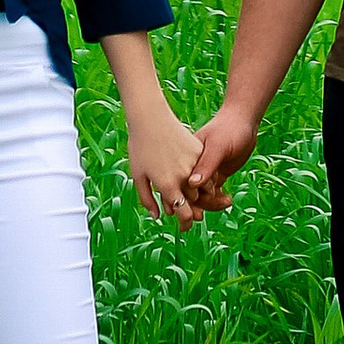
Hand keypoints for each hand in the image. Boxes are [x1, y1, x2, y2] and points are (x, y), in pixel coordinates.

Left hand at [124, 103, 203, 221]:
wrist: (150, 117)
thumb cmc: (139, 147)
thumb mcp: (138, 176)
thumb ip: (147, 199)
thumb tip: (157, 216)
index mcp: (168, 186)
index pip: (185, 214)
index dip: (186, 224)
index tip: (184, 227)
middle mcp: (183, 177)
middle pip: (195, 202)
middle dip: (192, 208)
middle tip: (188, 211)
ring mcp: (192, 162)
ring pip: (204, 187)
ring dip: (200, 193)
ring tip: (192, 194)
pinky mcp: (198, 149)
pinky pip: (204, 168)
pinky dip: (202, 175)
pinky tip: (195, 175)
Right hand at [179, 101, 258, 216]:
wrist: (244, 120)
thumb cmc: (229, 129)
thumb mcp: (217, 145)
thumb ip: (206, 165)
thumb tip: (192, 185)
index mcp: (188, 158)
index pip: (180, 184)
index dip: (184, 200)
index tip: (195, 210)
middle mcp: (193, 166)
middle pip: (188, 193)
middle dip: (196, 206)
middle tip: (210, 211)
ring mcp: (204, 171)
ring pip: (200, 195)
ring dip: (210, 203)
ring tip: (226, 202)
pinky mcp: (215, 173)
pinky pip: (211, 192)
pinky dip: (217, 199)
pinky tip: (227, 199)